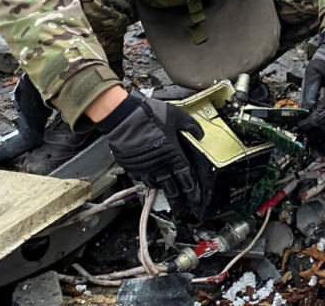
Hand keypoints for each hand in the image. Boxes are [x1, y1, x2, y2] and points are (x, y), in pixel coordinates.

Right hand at [101, 92, 204, 211]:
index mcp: (174, 154)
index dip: (193, 189)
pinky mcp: (132, 167)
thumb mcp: (177, 116)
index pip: (186, 177)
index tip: (196, 199)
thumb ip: (190, 126)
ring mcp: (145, 168)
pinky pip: (142, 179)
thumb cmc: (150, 115)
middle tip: (183, 209)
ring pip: (156, 185)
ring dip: (163, 191)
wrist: (124, 117)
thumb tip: (200, 134)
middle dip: (179, 200)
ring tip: (168, 197)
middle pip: (172, 188)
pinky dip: (148, 181)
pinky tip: (151, 181)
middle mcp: (160, 165)